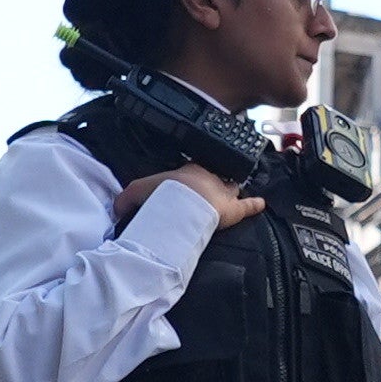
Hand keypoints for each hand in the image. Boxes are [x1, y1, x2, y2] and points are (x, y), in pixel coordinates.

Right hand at [117, 164, 259, 234]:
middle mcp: (208, 178)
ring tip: (231, 197)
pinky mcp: (234, 210)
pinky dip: (254, 205)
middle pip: (213, 178)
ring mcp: (223, 193)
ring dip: (231, 192)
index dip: (187, 179)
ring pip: (231, 188)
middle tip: (206, 193)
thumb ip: (127, 200)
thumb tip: (118, 208)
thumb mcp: (137, 192)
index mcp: (186, 172)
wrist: (184, 202)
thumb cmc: (162, 194)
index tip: (183, 186)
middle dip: (211, 184)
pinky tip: (262, 204)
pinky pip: (247, 206)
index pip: (190, 171)